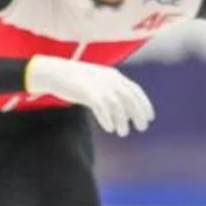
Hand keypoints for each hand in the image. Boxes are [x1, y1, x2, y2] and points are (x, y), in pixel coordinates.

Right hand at [24, 55, 154, 136]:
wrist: (55, 72)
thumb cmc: (76, 80)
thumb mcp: (97, 81)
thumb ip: (111, 91)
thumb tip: (124, 110)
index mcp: (114, 75)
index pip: (135, 90)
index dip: (144, 104)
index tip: (150, 118)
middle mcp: (110, 80)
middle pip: (129, 99)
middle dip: (138, 114)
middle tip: (142, 128)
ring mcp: (99, 86)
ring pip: (117, 106)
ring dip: (122, 121)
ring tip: (123, 132)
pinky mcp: (88, 93)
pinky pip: (102, 109)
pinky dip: (107, 119)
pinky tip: (109, 128)